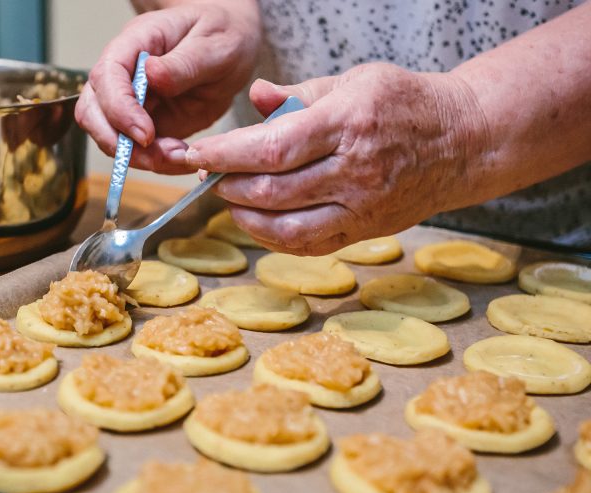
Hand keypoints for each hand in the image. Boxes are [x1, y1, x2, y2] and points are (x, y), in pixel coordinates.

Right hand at [75, 1, 259, 173]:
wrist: (231, 48)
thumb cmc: (221, 34)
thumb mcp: (215, 44)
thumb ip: (184, 62)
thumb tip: (150, 73)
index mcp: (134, 44)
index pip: (106, 76)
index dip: (118, 109)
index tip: (146, 134)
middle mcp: (122, 75)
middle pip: (92, 113)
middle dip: (120, 143)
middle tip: (161, 156)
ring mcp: (128, 103)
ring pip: (109, 137)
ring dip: (139, 158)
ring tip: (179, 157)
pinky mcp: (142, 125)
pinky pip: (136, 152)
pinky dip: (155, 163)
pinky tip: (182, 159)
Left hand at [186, 63, 490, 254]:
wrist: (464, 140)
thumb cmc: (404, 103)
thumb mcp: (353, 81)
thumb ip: (298, 93)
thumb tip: (253, 95)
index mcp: (348, 122)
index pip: (272, 148)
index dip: (225, 155)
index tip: (195, 154)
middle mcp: (355, 169)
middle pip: (272, 189)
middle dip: (227, 184)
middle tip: (204, 175)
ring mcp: (362, 205)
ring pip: (286, 226)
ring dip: (245, 215)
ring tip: (227, 197)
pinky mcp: (366, 230)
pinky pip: (309, 244)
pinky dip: (273, 238)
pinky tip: (256, 221)